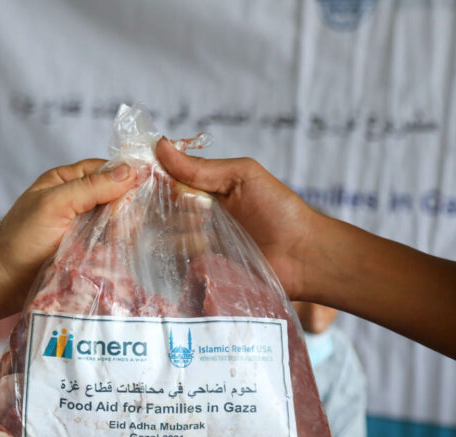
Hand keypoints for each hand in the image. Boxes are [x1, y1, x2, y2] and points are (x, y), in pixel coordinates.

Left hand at [0, 160, 134, 316]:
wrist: (1, 282)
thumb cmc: (20, 240)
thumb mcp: (54, 204)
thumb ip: (90, 187)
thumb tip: (129, 172)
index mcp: (67, 181)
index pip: (108, 170)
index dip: (126, 177)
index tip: (142, 190)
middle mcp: (78, 202)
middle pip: (118, 197)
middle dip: (124, 209)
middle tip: (118, 227)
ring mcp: (84, 229)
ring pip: (119, 223)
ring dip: (123, 232)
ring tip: (115, 243)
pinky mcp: (88, 254)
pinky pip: (113, 246)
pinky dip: (118, 250)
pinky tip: (119, 255)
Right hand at [156, 138, 329, 299]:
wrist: (302, 256)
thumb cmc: (279, 210)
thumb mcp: (242, 176)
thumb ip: (202, 167)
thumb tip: (161, 145)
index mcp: (204, 190)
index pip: (165, 181)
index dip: (156, 178)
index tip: (153, 178)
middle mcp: (194, 217)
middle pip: (160, 209)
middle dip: (176, 207)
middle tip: (203, 211)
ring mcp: (195, 246)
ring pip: (165, 236)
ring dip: (185, 233)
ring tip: (211, 237)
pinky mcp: (199, 271)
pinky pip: (176, 263)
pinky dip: (185, 256)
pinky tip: (206, 252)